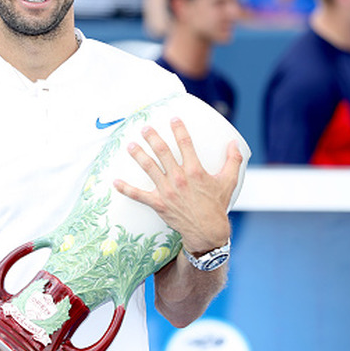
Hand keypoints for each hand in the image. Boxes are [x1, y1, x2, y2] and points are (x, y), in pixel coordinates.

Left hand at [113, 118, 242, 252]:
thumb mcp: (229, 181)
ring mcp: (167, 190)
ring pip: (149, 167)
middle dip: (152, 137)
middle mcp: (179, 178)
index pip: (185, 143)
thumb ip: (233, 160)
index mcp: (195, 170)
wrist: (207, 231)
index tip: (173, 119)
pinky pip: (138, 195)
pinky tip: (115, 181)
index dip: (179, 129)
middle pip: (162, 151)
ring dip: (138, 155)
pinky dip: (126, 188)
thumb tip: (234, 143)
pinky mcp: (158, 203)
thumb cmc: (217, 206)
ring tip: (130, 145)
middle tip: (145, 128)